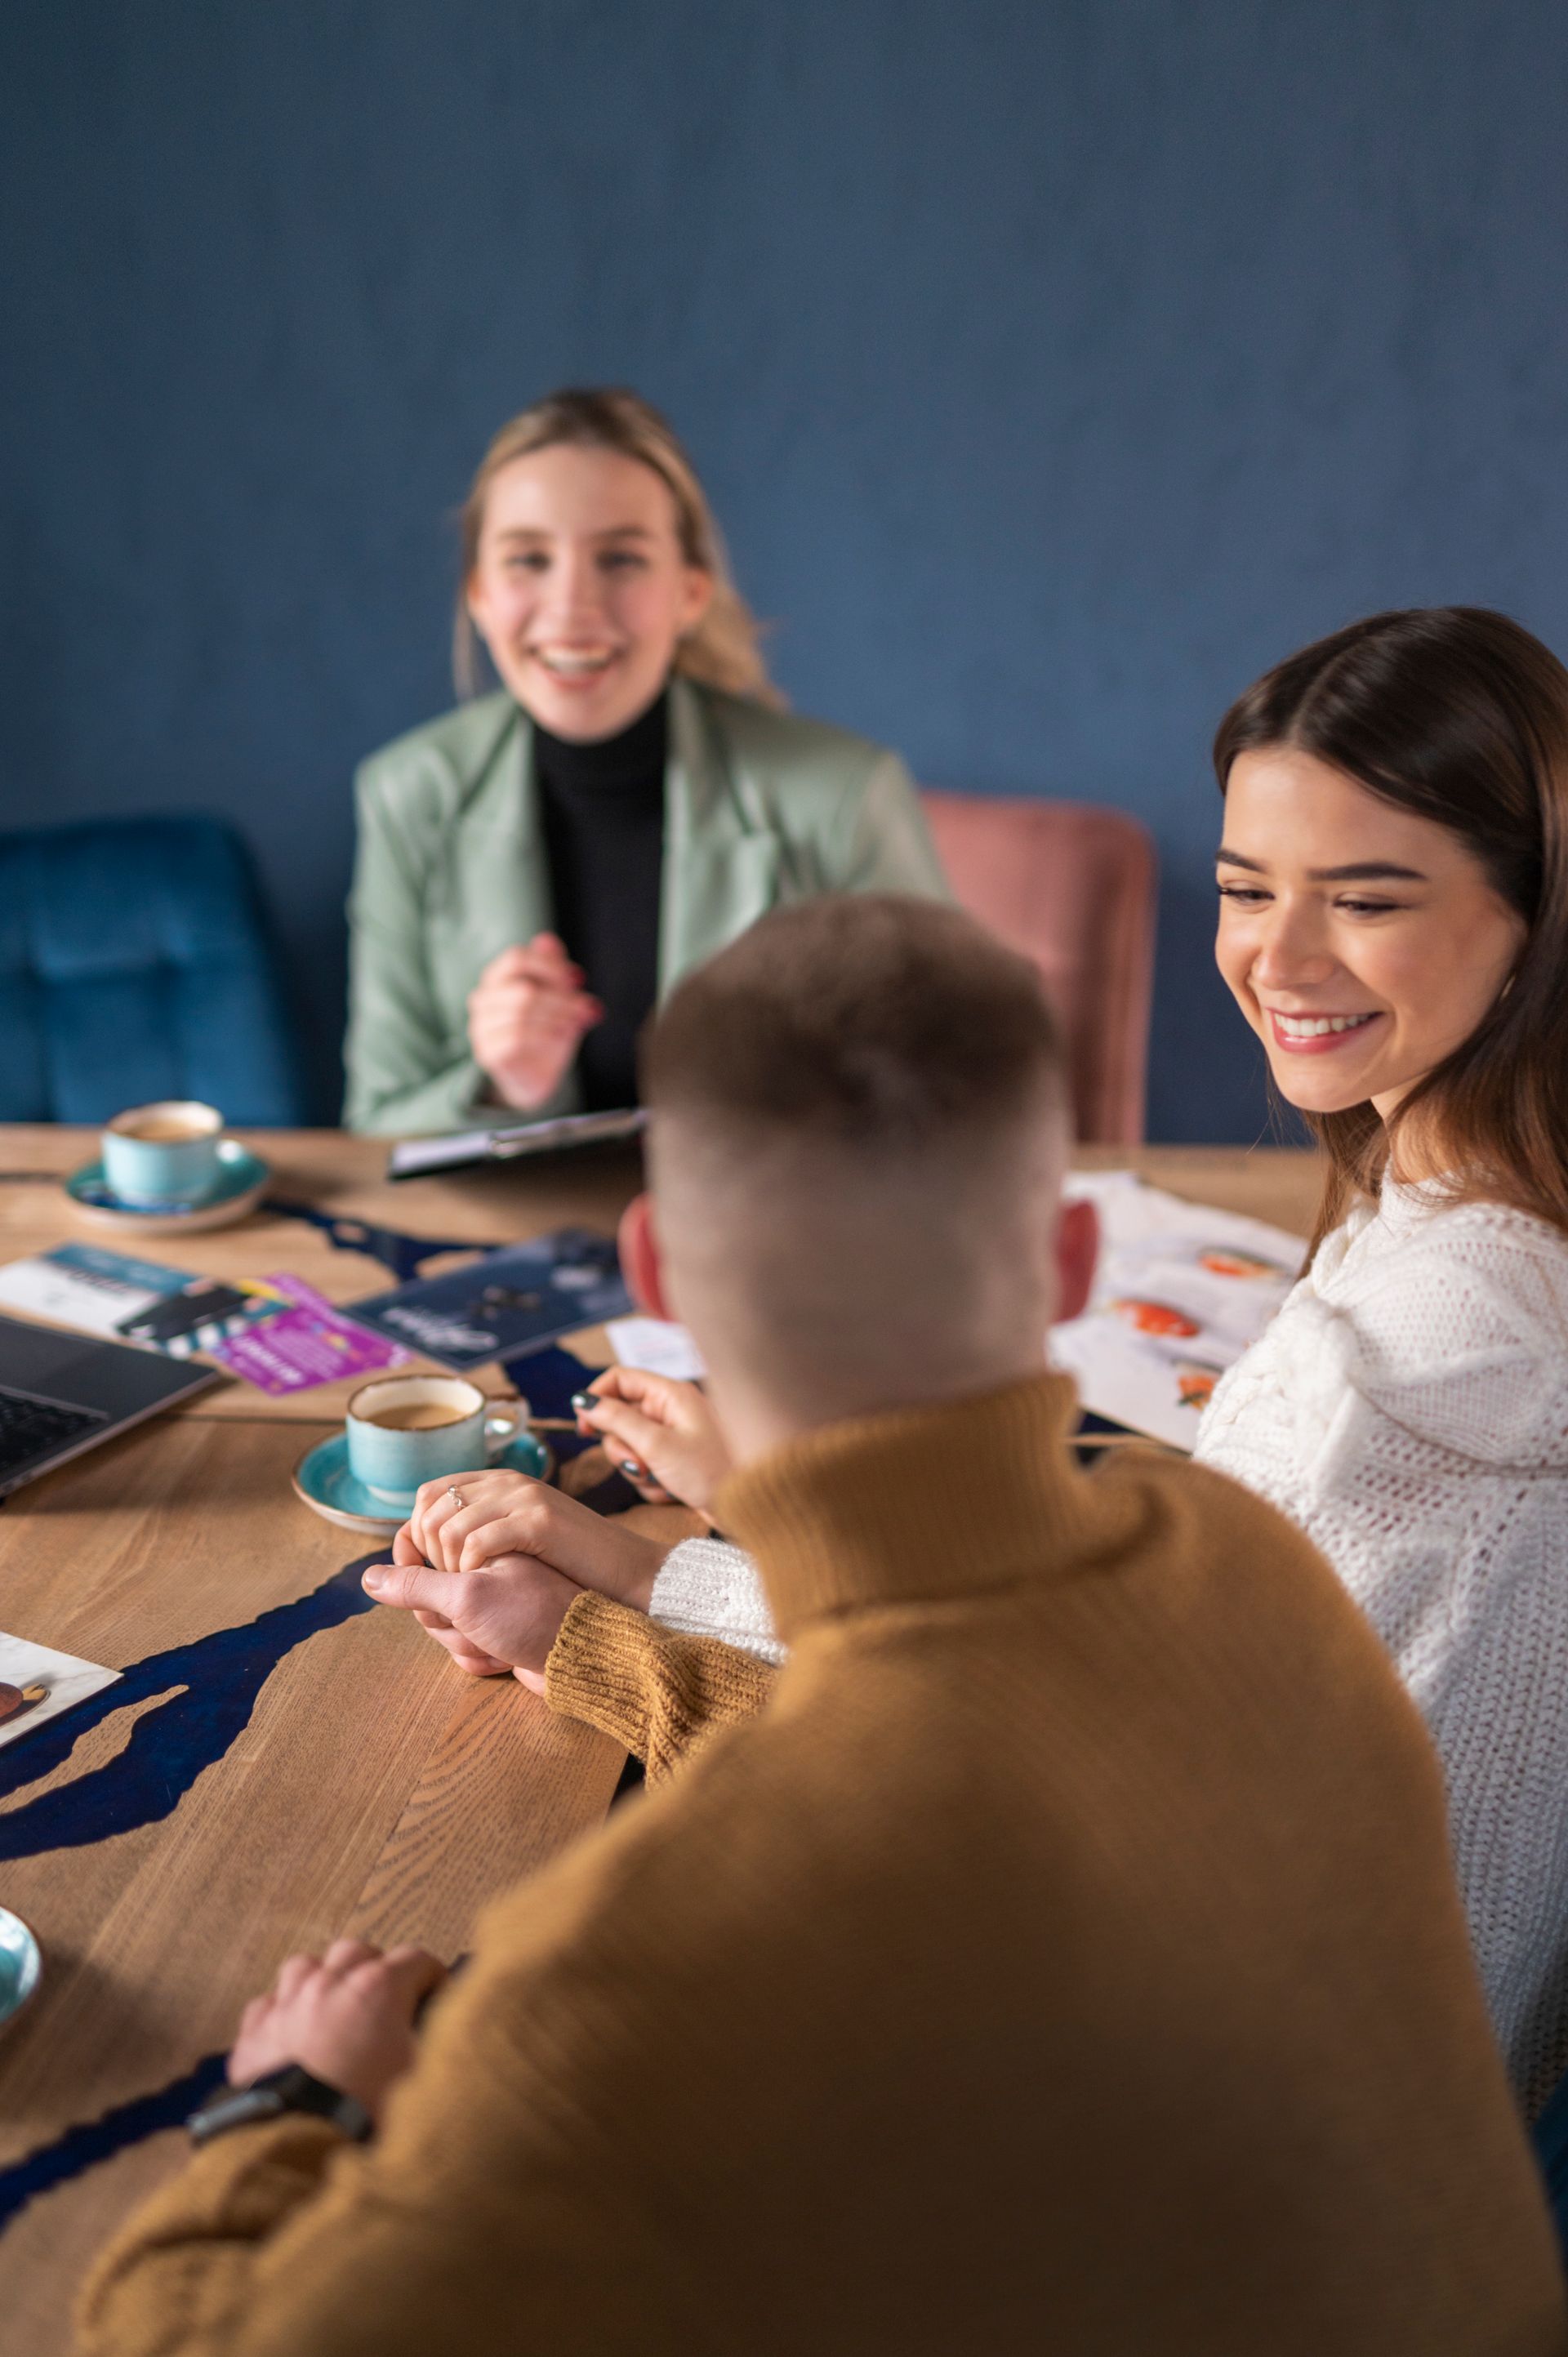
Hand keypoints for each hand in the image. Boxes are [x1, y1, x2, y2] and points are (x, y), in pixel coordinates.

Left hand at [227, 1939, 445, 2122]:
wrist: (296, 2148)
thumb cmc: (364, 2114)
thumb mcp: (424, 2079)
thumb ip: (441, 2046)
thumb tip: (453, 2034)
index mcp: (378, 1989)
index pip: (417, 1959)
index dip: (433, 1977)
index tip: (438, 1996)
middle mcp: (331, 1984)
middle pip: (359, 1951)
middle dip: (376, 1969)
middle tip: (385, 2002)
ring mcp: (287, 2004)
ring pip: (307, 1967)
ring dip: (323, 1980)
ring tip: (333, 2008)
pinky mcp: (254, 2032)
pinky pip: (268, 2004)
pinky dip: (283, 2012)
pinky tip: (292, 2033)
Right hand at [363, 1525, 575, 1691]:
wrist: (581, 1658)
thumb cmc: (530, 1617)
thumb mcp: (467, 1595)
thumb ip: (415, 1584)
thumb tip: (368, 1578)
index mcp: (479, 1540)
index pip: (420, 1546)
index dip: (416, 1573)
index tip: (436, 1588)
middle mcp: (485, 1566)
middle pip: (427, 1594)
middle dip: (445, 1619)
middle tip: (472, 1623)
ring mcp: (493, 1600)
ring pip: (444, 1625)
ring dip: (464, 1643)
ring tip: (496, 1644)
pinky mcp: (500, 1630)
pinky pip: (465, 1648)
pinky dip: (479, 1659)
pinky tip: (504, 1659)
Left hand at [405, 1469, 667, 1607]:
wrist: (627, 1570)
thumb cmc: (572, 1564)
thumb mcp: (522, 1535)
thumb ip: (484, 1528)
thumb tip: (435, 1543)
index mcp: (500, 1481)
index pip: (431, 1493)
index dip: (418, 1531)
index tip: (430, 1567)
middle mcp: (508, 1482)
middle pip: (432, 1508)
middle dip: (428, 1551)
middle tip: (448, 1581)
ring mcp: (524, 1498)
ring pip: (450, 1527)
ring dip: (449, 1565)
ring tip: (467, 1586)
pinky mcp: (539, 1521)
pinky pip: (479, 1541)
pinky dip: (471, 1568)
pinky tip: (485, 1583)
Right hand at [467, 934, 601, 1110]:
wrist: (537, 1075)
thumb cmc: (547, 1030)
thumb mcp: (556, 997)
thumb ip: (552, 970)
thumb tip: (547, 940)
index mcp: (496, 977)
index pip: (517, 958)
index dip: (550, 966)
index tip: (576, 978)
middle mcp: (482, 999)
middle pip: (524, 988)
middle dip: (561, 997)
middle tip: (585, 1005)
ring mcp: (481, 1027)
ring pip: (522, 1013)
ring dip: (558, 1016)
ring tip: (577, 1022)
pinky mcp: (487, 1052)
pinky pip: (517, 1037)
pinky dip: (545, 1034)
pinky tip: (561, 1036)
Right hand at [572, 1371, 732, 1514]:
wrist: (748, 1507)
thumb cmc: (710, 1473)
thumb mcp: (657, 1446)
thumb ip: (617, 1420)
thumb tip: (583, 1401)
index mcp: (671, 1394)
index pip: (620, 1379)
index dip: (596, 1399)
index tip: (584, 1429)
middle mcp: (672, 1409)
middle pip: (620, 1418)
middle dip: (624, 1448)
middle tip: (641, 1464)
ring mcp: (674, 1435)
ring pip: (630, 1447)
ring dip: (638, 1470)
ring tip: (661, 1481)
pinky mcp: (676, 1459)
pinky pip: (646, 1466)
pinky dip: (652, 1482)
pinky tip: (672, 1492)